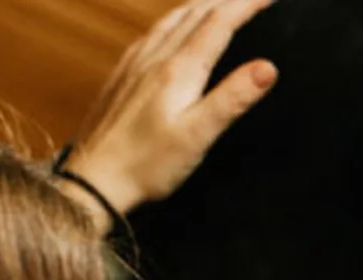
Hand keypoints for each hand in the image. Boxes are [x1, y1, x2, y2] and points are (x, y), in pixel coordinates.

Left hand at [58, 0, 280, 228]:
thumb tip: (267, 68)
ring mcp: (134, 65)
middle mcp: (154, 59)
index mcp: (178, 71)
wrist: (94, 179)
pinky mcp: (122, 77)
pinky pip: (151, 34)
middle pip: (195, 14)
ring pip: (171, 19)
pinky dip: (173, 20)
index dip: (246, 4)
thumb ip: (232, 98)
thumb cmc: (147, 166)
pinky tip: (172, 26)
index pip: (219, 24)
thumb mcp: (198, 136)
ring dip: (200, 4)